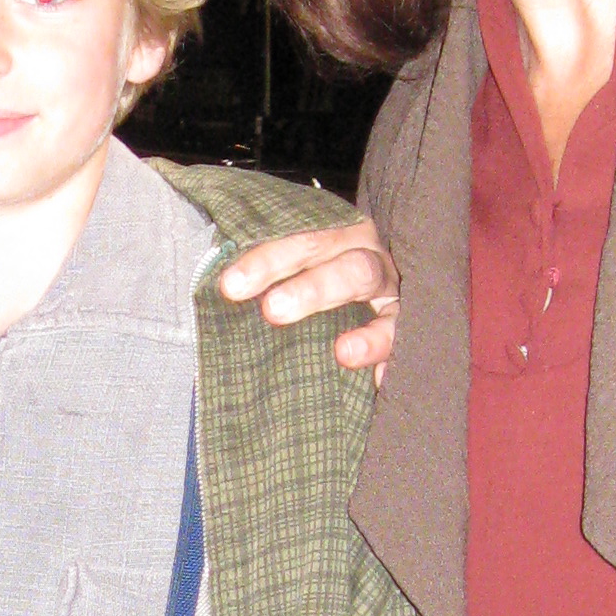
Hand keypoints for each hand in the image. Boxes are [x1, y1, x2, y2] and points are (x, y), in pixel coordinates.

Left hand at [215, 218, 400, 380]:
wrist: (359, 288)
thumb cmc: (305, 277)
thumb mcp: (288, 261)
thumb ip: (260, 266)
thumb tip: (210, 262)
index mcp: (338, 234)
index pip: (306, 240)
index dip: (269, 260)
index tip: (230, 285)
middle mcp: (371, 260)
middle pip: (350, 269)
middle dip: (312, 290)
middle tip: (273, 311)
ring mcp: (392, 299)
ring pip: (386, 311)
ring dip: (368, 334)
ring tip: (342, 353)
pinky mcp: (405, 332)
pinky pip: (404, 348)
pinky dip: (392, 363)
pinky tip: (377, 380)